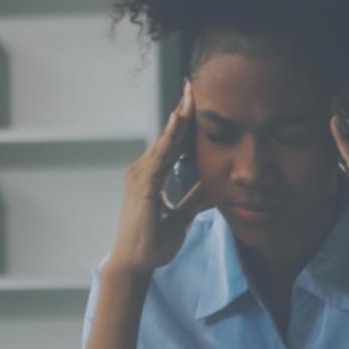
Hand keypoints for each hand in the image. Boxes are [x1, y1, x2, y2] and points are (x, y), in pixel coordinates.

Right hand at [108, 81, 212, 276]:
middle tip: (194, 85)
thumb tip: (213, 187)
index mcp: (151, 177)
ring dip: (178, 118)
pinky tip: (180, 121)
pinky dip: (170, 137)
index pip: (171, 144)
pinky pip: (160, 156)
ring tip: (190, 95)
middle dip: (182, 111)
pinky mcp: (143, 185)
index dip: (184, 124)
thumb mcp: (181, 218)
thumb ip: (194, 200)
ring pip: (164, 141)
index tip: (196, 103)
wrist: (135, 263)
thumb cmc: (152, 243)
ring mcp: (140, 176)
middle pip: (167, 136)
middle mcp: (142, 171)